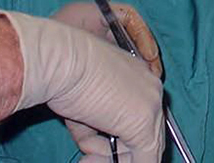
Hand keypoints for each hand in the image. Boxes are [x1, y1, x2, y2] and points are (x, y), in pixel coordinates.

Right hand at [0, 10, 164, 162]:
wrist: (61, 59)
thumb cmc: (64, 74)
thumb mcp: (82, 102)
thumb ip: (94, 124)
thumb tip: (93, 147)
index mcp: (140, 77)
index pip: (140, 116)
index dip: (122, 140)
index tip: (100, 152)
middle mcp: (152, 89)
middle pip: (146, 135)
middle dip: (120, 154)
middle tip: (89, 160)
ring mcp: (151, 106)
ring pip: (145, 149)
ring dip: (113, 159)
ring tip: (85, 159)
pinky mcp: (143, 123)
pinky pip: (144, 159)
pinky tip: (90, 161)